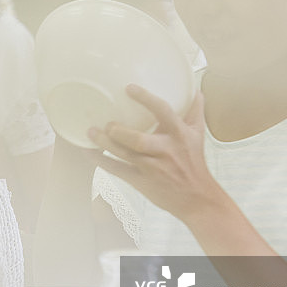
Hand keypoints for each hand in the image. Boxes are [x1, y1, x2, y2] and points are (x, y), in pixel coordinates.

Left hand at [87, 85, 221, 219]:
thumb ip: (194, 111)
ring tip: (91, 132)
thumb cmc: (194, 162)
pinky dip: (101, 161)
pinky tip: (88, 152)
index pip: (163, 112)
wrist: (197, 198)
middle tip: (107, 123)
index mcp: (179, 134)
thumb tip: (195, 90)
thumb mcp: (198, 135)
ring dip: (105, 143)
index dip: (146, 99)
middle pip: (139, 140)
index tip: (129, 88)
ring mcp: (152, 168)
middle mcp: (165, 150)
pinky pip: (118, 170)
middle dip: (120, 132)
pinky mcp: (142, 182)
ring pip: (125, 154)